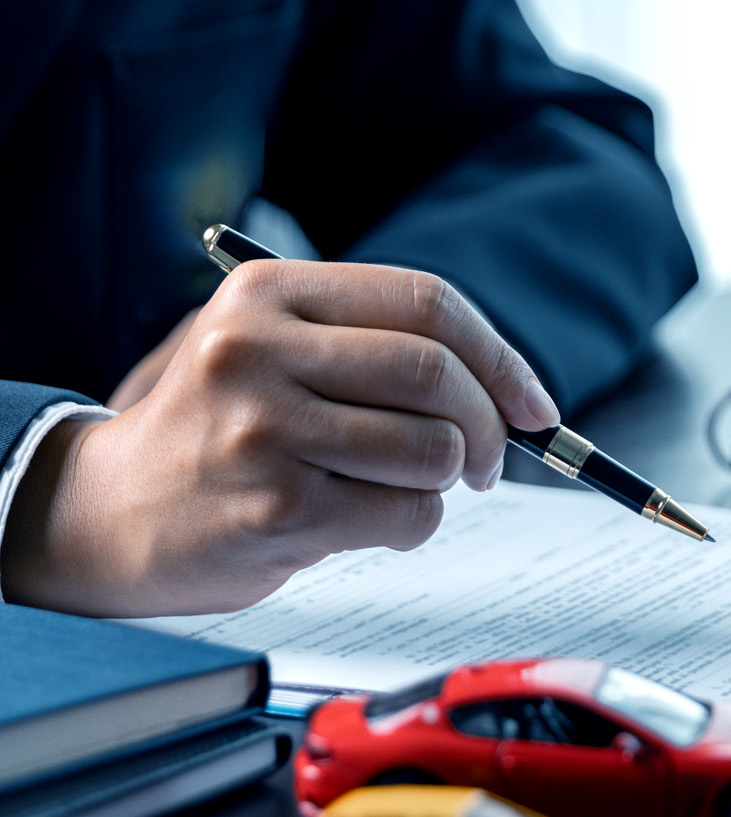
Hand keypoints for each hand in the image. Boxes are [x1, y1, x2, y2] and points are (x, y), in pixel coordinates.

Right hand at [1, 261, 559, 616]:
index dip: (499, 355)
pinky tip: (372, 520)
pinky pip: (407, 513)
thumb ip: (377, 346)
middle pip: (438, 374)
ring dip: (447, 480)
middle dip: (490, 426)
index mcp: (269, 293)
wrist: (110, 513)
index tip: (533, 402)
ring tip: (408, 486)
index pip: (427, 301)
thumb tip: (513, 389)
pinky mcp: (276, 507)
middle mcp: (258, 350)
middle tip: (489, 459)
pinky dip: (415, 523)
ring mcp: (264, 429)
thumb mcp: (278, 350)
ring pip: (433, 450)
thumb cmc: (222, 430)